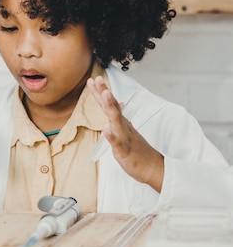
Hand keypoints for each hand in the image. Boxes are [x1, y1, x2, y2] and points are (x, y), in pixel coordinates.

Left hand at [87, 76, 163, 191]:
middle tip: (98, 79)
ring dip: (110, 108)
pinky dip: (112, 137)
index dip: (101, 92)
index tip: (94, 80)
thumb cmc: (138, 149)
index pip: (109, 105)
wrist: (152, 167)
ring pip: (116, 122)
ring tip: (105, 95)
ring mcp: (124, 138)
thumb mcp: (127, 130)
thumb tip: (118, 103)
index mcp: (121, 123)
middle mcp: (122, 127)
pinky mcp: (124, 151)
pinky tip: (106, 131)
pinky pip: (118, 144)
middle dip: (104, 93)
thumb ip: (119, 117)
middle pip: (112, 108)